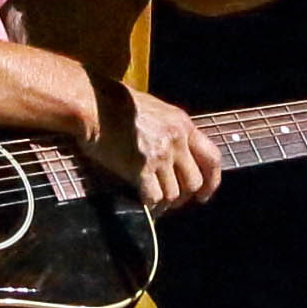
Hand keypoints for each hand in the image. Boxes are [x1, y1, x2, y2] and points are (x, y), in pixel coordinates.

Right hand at [81, 84, 222, 210]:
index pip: (212, 158)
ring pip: (174, 193)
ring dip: (164, 202)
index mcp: (183, 125)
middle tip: (172, 201)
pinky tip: (141, 201)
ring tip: (153, 201)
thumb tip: (176, 154)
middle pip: (195, 182)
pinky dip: (149, 204)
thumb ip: (171, 130)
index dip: (212, 181)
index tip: (204, 194)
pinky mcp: (139, 168)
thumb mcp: (156, 109)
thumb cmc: (117, 103)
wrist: (94, 104)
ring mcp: (159, 155)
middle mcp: (176, 141)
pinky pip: (153, 197)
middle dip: (185, 196)